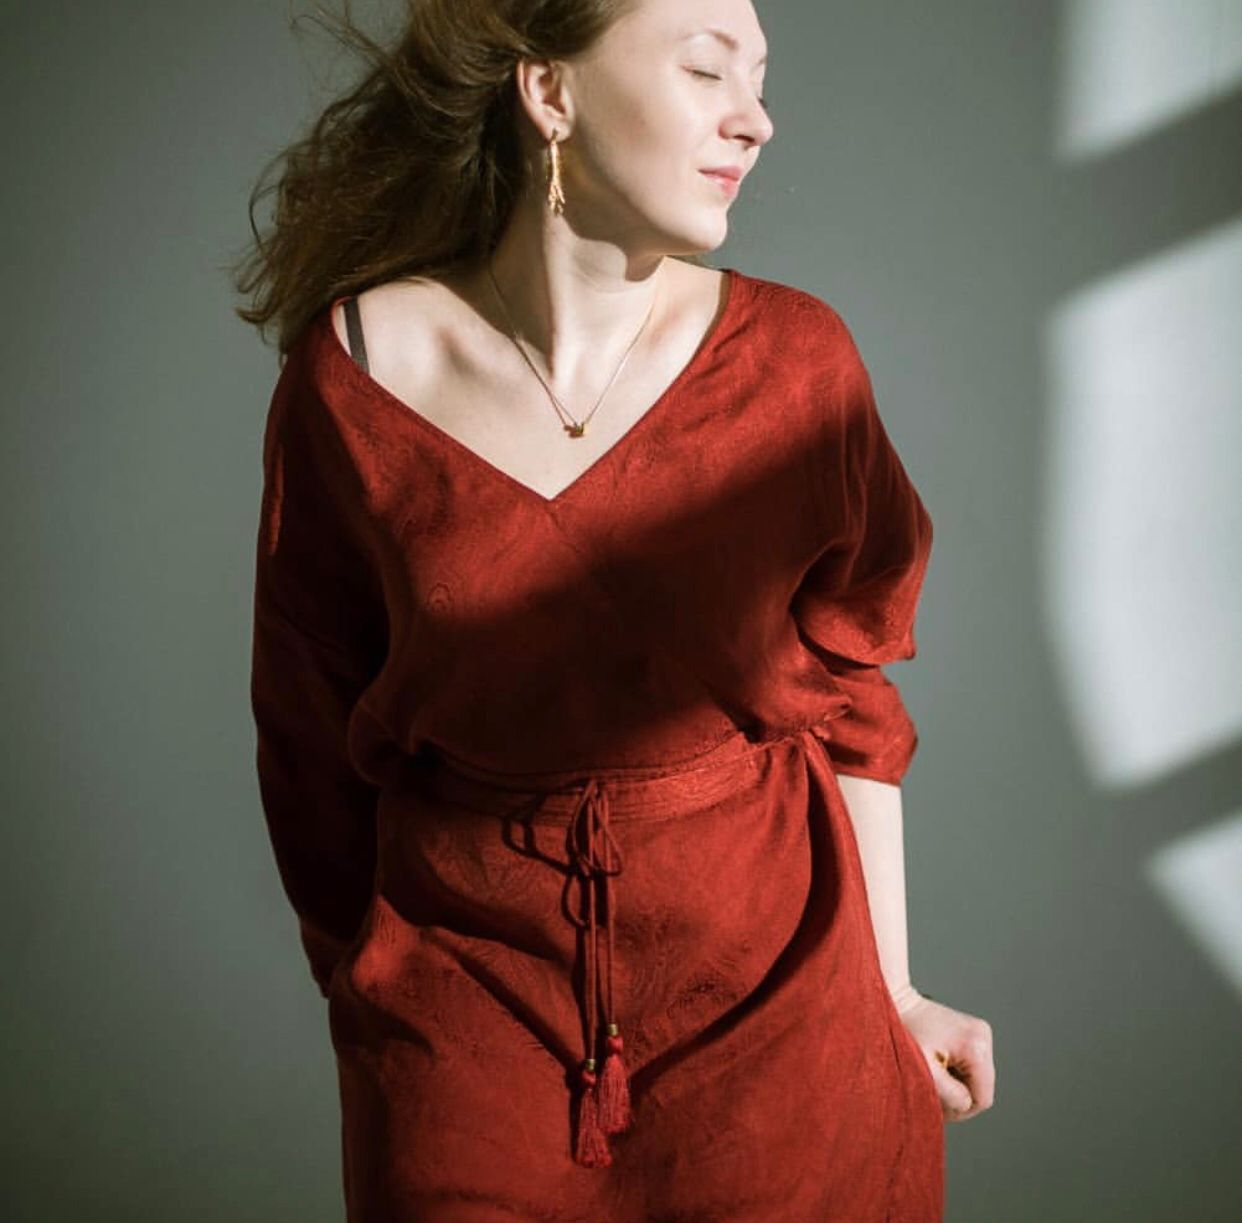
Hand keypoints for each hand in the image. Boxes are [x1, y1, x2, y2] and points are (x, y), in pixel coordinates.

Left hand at [891, 986, 993, 1121]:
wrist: (894, 1001)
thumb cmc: (903, 1032)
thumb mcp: (924, 1070)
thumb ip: (950, 1095)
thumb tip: (965, 1105)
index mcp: (976, 1047)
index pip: (982, 1099)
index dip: (960, 1109)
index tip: (937, 1103)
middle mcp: (984, 1037)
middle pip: (980, 1089)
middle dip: (956, 1095)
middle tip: (930, 1087)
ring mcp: (980, 1034)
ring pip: (975, 1080)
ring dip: (954, 1084)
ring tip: (931, 1071)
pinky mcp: (973, 1034)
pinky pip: (970, 1067)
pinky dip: (953, 1072)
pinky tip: (936, 1062)